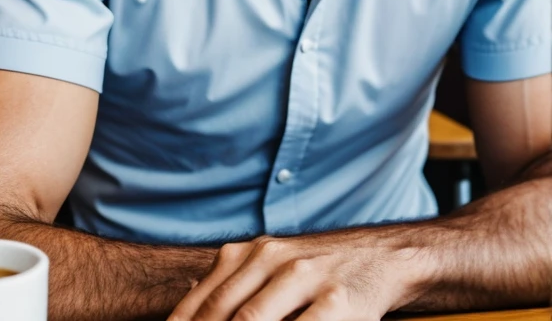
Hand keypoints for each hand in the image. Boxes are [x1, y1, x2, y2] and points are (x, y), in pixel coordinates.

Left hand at [167, 233, 409, 320]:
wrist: (379, 256)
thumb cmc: (315, 270)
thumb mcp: (268, 263)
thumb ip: (232, 280)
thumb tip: (187, 299)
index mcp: (248, 252)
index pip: (201, 303)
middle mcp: (272, 258)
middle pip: (224, 314)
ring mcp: (304, 277)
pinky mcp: (337, 300)